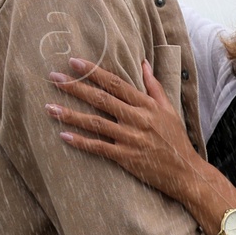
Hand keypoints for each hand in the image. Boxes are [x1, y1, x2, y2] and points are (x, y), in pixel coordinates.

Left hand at [48, 56, 200, 203]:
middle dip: (75, 87)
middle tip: (54, 78)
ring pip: (95, 123)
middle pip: (101, 99)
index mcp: (146, 105)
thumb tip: (143, 63)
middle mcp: (137, 119)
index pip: (115, 83)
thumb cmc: (176, 139)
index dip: (93, 72)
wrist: (185, 172)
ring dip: (71, 115)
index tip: (74, 62)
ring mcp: (130, 139)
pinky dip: (81, 142)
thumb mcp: (168, 109)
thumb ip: (154, 86)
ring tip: (50, 107)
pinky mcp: (126, 157)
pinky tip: (64, 135)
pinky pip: (99, 147)